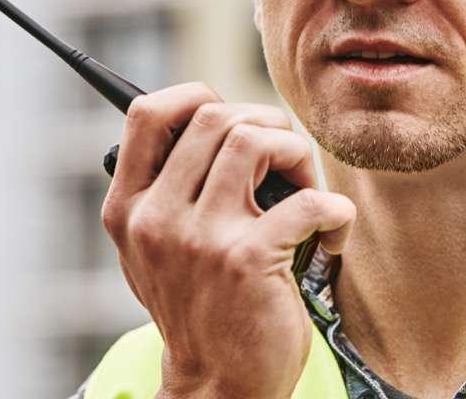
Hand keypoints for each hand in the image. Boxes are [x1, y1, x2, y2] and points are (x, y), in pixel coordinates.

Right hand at [101, 82, 355, 398]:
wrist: (217, 385)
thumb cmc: (199, 309)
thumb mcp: (154, 251)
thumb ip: (165, 193)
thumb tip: (207, 123)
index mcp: (130, 208)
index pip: (146, 114)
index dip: (194, 96)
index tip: (230, 116)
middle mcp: (156, 218)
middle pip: (214, 116)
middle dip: (265, 124)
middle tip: (285, 160)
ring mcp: (200, 238)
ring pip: (255, 140)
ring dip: (296, 154)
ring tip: (305, 187)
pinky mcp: (247, 260)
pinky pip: (307, 200)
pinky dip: (335, 208)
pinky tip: (332, 231)